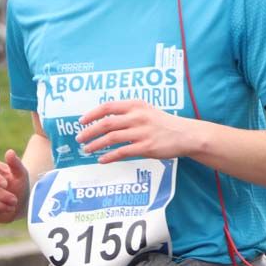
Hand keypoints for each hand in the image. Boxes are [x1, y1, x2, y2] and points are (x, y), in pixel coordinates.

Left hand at [76, 100, 195, 162]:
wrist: (186, 134)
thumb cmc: (164, 123)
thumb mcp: (147, 111)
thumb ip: (129, 112)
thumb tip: (106, 119)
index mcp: (136, 105)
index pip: (107, 107)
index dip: (92, 114)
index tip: (81, 121)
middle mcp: (137, 117)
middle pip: (106, 123)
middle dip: (89, 131)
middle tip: (79, 138)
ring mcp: (141, 132)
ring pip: (111, 138)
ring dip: (96, 145)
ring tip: (87, 150)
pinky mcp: (146, 147)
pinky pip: (122, 152)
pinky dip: (109, 156)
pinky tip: (102, 160)